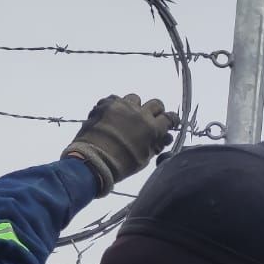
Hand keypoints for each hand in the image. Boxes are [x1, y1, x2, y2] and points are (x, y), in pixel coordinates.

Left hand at [63, 94, 178, 194]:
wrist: (93, 161)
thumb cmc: (121, 165)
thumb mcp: (144, 159)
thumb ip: (155, 145)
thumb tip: (164, 138)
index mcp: (152, 128)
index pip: (169, 117)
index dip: (169, 120)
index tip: (167, 123)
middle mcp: (140, 113)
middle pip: (155, 103)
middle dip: (154, 111)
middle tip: (148, 119)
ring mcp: (122, 106)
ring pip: (134, 98)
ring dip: (133, 107)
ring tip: (126, 117)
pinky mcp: (106, 104)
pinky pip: (114, 99)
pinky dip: (114, 106)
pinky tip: (110, 117)